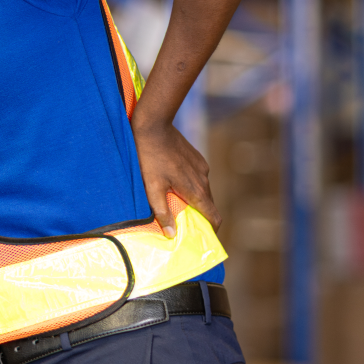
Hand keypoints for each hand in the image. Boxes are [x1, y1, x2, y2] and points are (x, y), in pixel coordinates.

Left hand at [131, 120, 221, 236]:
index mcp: (196, 190)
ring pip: (202, 190)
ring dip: (193, 199)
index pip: (214, 217)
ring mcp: (201, 168)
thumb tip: (172, 234)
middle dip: (199, 216)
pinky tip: (173, 183)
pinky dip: (190, 185)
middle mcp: (203, 180)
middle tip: (183, 224)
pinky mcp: (197, 159)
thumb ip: (162, 211)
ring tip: (176, 203)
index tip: (202, 237)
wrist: (154, 125)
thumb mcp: (151, 187)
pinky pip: (197, 177)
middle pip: (208, 205)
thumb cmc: (149, 158)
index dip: (212, 230)